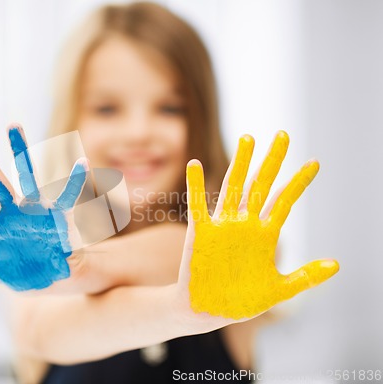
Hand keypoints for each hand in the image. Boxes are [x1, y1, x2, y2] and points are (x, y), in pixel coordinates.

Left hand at [0, 126, 87, 290]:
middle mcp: (13, 210)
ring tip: (12, 127)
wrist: (48, 281)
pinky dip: (75, 181)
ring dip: (19, 153)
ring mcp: (34, 211)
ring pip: (26, 177)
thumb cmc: (20, 271)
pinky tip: (82, 163)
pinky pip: (68, 197)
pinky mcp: (57, 217)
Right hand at [177, 131, 338, 322]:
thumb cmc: (240, 302)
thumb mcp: (279, 290)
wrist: (207, 312)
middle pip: (261, 185)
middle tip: (283, 135)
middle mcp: (245, 225)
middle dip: (272, 160)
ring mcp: (222, 227)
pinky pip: (197, 205)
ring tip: (249, 138)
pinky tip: (196, 164)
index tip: (315, 162)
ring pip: (233, 188)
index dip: (299, 182)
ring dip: (241, 164)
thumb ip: (306, 277)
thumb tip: (337, 264)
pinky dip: (195, 185)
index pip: (284, 201)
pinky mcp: (199, 233)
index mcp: (264, 236)